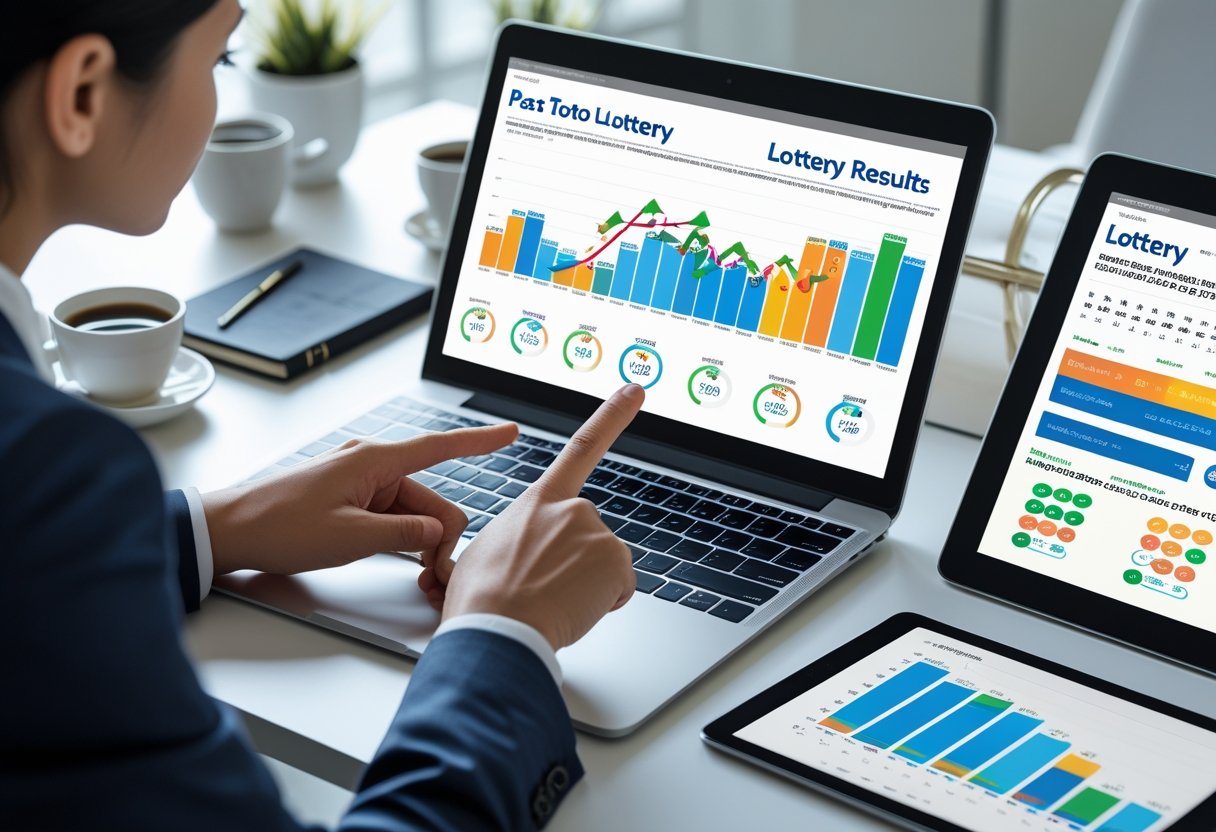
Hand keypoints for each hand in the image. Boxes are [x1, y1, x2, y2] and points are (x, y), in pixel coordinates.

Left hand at [201, 423, 517, 576]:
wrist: (230, 531)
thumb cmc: (280, 526)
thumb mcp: (350, 539)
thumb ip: (404, 533)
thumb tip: (437, 531)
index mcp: (375, 461)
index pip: (441, 446)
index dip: (480, 441)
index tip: (509, 432)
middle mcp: (372, 465)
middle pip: (431, 496)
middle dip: (441, 533)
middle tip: (432, 574)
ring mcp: (361, 483)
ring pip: (414, 512)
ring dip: (419, 541)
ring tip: (415, 576)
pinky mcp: (351, 501)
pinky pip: (392, 517)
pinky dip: (401, 539)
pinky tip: (399, 562)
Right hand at [432, 384, 644, 650]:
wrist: (495, 628)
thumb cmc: (482, 600)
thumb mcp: (486, 552)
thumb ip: (519, 541)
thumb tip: (519, 562)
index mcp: (538, 501)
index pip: (582, 447)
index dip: (612, 416)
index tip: (634, 391)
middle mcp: (572, 508)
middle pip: (590, 536)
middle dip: (576, 564)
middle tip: (543, 588)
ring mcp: (597, 533)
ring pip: (604, 566)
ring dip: (585, 587)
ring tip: (550, 601)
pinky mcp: (616, 562)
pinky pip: (619, 590)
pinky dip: (601, 604)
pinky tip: (571, 610)